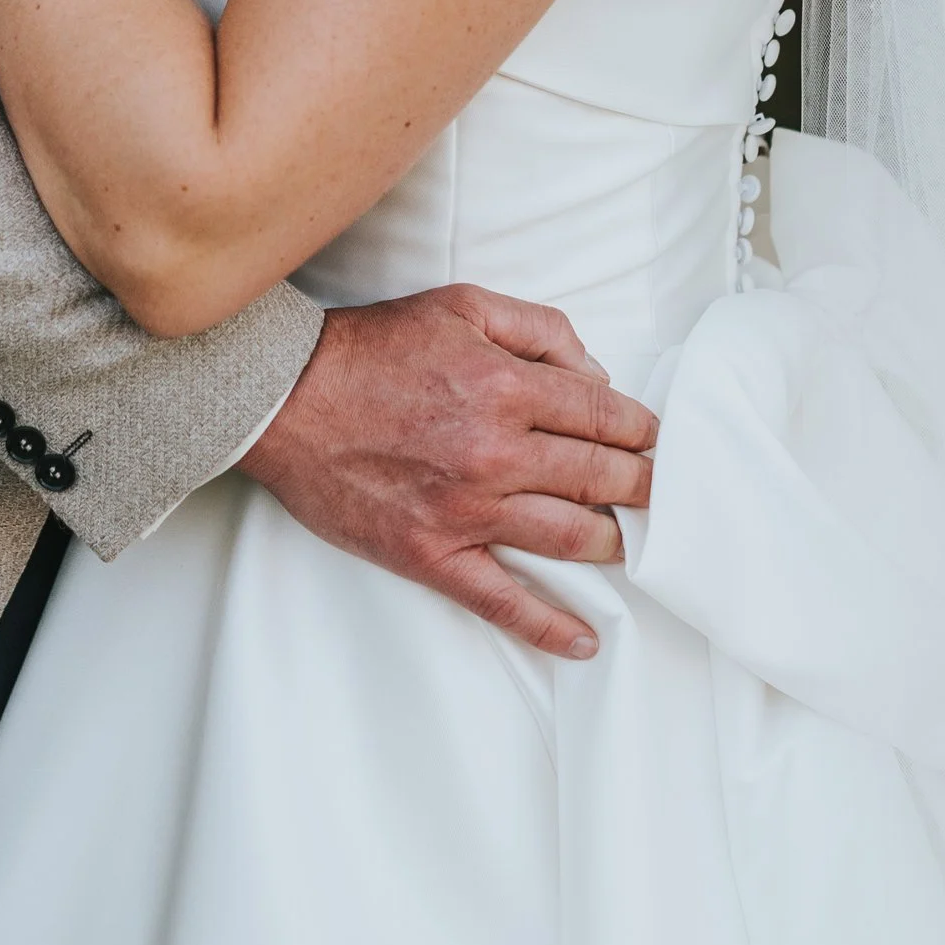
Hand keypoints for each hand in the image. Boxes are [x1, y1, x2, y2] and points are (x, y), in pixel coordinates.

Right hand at [239, 287, 656, 659]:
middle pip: (600, 478)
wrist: (285, 399)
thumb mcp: (460, 305)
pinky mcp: (432, 555)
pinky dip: (548, 626)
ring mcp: (466, 511)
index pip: (606, 417)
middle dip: (641, 486)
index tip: (655, 441)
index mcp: (507, 388)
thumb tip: (595, 371)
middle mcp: (496, 453)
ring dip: (612, 542)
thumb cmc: (371, 348)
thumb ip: (538, 328)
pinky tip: (583, 640)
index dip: (642, 431)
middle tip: (658, 492)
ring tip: (631, 542)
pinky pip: (502, 600)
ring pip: (568, 538)